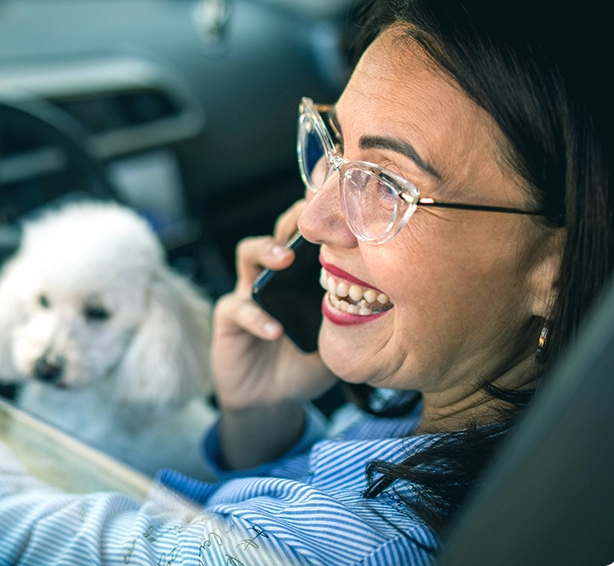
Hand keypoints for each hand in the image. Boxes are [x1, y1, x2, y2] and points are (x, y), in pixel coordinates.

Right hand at [211, 200, 334, 411]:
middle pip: (279, 233)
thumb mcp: (337, 338)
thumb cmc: (307, 363)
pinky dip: (257, 317)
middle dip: (293, 223)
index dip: (322, 221)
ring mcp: (249, 292)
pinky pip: (238, 308)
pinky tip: (275, 330)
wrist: (274, 401)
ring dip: (267, 251)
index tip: (342, 213)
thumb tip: (384, 295)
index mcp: (302, 275)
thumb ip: (352, 316)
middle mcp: (275, 276)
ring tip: (286, 260)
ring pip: (248, 253)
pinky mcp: (229, 317)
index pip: (310, 237)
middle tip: (311, 226)